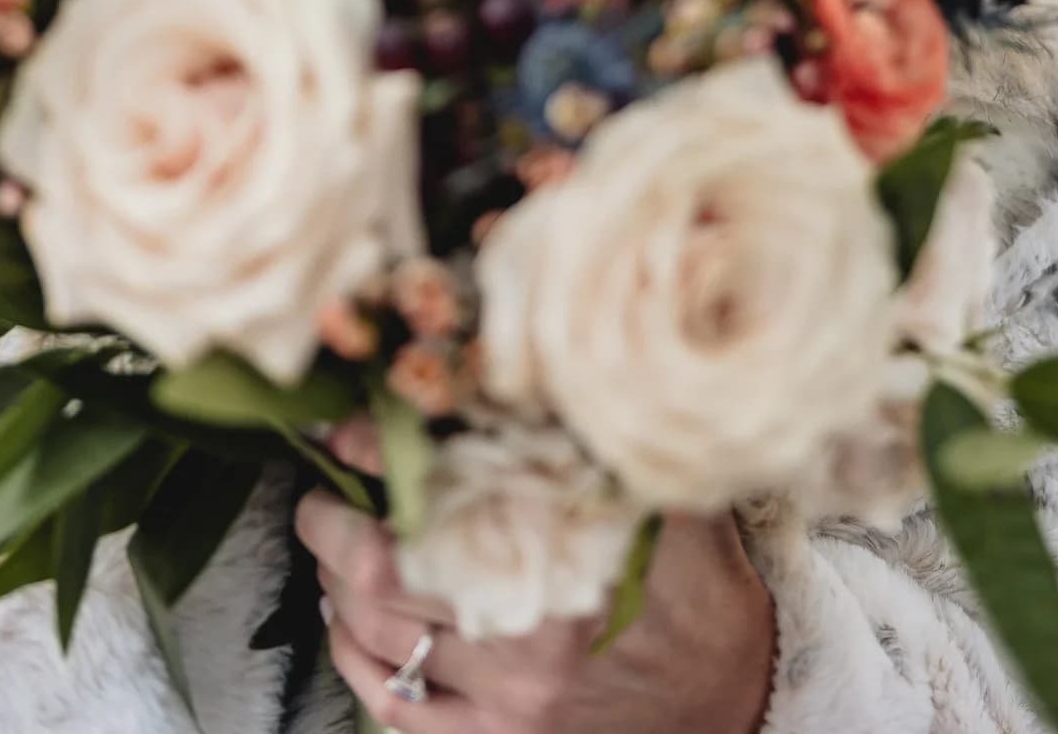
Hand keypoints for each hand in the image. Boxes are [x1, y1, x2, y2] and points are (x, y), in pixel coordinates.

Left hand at [295, 420, 776, 733]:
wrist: (736, 690)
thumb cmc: (692, 579)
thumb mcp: (657, 490)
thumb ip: (594, 435)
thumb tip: (531, 357)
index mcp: (567, 553)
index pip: (438, 491)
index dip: (376, 452)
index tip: (348, 426)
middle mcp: (530, 630)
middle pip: (385, 571)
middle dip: (332, 522)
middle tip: (321, 487)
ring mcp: (510, 696)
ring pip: (380, 635)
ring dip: (335, 584)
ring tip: (329, 542)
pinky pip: (397, 709)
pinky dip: (356, 662)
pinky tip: (347, 624)